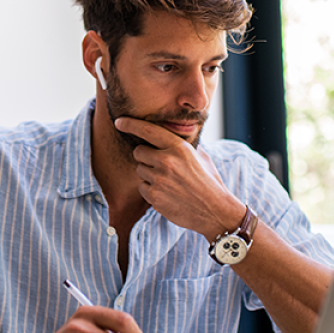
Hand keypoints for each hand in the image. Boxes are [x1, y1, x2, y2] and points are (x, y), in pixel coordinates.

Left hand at [115, 117, 244, 240]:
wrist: (214, 211)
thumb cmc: (209, 182)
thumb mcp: (201, 156)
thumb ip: (184, 145)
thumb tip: (172, 135)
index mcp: (179, 147)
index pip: (147, 130)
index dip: (130, 124)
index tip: (119, 121)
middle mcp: (167, 161)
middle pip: (138, 152)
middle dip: (145, 157)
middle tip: (160, 165)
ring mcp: (159, 179)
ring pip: (140, 170)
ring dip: (149, 175)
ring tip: (168, 182)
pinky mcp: (154, 196)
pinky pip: (142, 187)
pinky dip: (150, 190)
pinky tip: (166, 193)